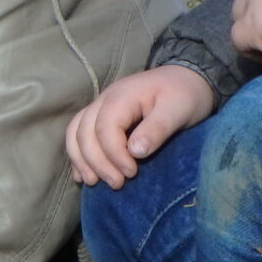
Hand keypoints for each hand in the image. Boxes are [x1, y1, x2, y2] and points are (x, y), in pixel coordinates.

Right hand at [65, 65, 216, 189]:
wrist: (186, 78)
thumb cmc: (184, 95)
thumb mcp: (178, 110)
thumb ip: (156, 129)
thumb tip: (135, 152)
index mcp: (122, 97)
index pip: (105, 128)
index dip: (114, 154)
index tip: (132, 173)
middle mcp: (104, 100)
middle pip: (84, 132)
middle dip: (96, 162)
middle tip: (117, 184)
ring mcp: (99, 107)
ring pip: (75, 132)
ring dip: (81, 159)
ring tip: (93, 182)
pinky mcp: (100, 117)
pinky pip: (78, 134)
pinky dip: (77, 155)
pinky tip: (81, 175)